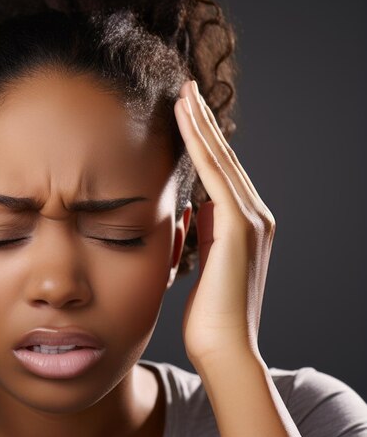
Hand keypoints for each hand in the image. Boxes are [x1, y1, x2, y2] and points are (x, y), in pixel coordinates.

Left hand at [174, 80, 275, 365]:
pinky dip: (200, 145)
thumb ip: (202, 233)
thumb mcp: (204, 262)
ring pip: (221, 160)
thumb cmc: (208, 313)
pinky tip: (185, 120)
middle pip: (224, 159)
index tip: (186, 115)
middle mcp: (253, 216)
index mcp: (243, 225)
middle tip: (186, 90)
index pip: (221, 173)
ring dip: (201, 124)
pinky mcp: (238, 228)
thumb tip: (193, 210)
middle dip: (203, 122)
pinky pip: (215, 175)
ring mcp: (250, 220)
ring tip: (184, 93)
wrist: (223, 347)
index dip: (204, 141)